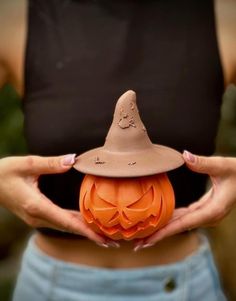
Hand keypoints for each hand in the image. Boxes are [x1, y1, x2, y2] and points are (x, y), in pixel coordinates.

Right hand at [0, 154, 117, 246]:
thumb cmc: (5, 172)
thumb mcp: (26, 164)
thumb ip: (50, 163)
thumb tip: (72, 160)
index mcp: (36, 206)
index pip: (66, 221)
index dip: (86, 231)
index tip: (103, 239)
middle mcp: (37, 216)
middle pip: (69, 228)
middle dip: (90, 235)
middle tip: (112, 242)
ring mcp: (36, 218)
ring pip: (65, 226)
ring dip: (84, 231)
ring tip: (104, 236)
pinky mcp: (37, 215)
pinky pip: (59, 222)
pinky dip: (74, 225)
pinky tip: (86, 224)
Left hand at [133, 151, 235, 250]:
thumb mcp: (223, 165)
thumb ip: (204, 162)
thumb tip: (185, 156)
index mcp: (213, 210)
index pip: (183, 223)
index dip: (165, 231)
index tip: (148, 239)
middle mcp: (209, 216)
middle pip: (179, 228)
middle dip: (159, 236)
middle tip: (138, 244)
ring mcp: (207, 214)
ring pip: (181, 224)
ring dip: (164, 229)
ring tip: (145, 236)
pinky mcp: (205, 210)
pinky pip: (185, 217)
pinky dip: (172, 220)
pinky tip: (160, 220)